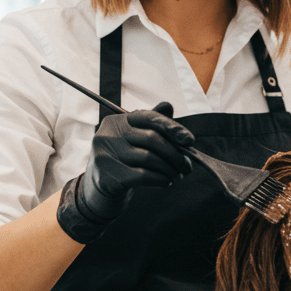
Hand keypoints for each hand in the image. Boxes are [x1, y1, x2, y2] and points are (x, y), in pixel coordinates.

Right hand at [57, 102, 193, 241]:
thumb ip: (152, 122)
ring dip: (170, 169)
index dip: (172, 127)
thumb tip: (168, 106)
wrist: (101, 183)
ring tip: (178, 175)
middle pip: (151, 139)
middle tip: (187, 166)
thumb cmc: (124, 157)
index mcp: (117, 120)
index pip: (148, 117)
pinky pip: (143, 176)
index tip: (190, 140)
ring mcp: (106, 154)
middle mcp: (109, 134)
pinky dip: (160, 179)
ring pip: (149, 159)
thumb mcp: (136, 137)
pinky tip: (166, 181)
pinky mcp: (108, 174)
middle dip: (175, 154)